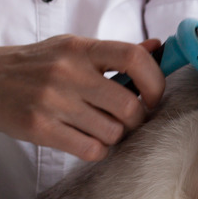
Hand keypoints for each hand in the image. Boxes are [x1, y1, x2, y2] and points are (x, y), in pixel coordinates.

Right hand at [0, 35, 164, 160]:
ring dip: (115, 136)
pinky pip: (90, 149)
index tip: (153, 96)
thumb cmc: (39, 65)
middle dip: (137, 119)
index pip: (134, 57)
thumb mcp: (74, 48)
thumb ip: (115, 52)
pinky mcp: (39, 128)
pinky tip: (88, 141)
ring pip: (113, 131)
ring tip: (102, 128)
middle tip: (129, 120)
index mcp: (81, 48)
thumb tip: (158, 48)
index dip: (155, 81)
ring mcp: (52, 100)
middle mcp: (68, 72)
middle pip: (129, 105)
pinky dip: (97, 150)